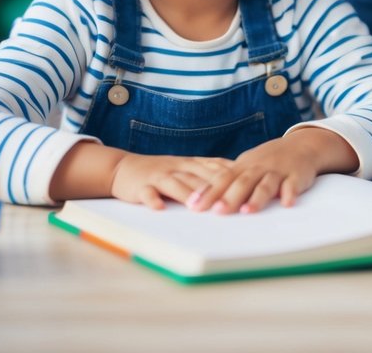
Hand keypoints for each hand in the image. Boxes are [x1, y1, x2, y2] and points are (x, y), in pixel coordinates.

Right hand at [109, 152, 233, 209]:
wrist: (123, 167)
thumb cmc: (162, 171)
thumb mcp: (186, 167)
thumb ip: (209, 172)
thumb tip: (239, 180)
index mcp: (190, 163)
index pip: (214, 167)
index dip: (231, 175)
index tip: (248, 183)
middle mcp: (177, 167)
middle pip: (198, 177)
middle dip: (214, 188)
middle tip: (230, 201)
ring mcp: (159, 176)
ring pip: (175, 184)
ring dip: (186, 194)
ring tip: (197, 207)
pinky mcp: (140, 186)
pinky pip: (147, 193)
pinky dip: (153, 200)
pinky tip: (159, 208)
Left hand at [185, 127, 357, 214]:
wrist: (301, 145)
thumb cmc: (268, 160)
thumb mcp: (247, 166)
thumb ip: (228, 181)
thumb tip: (200, 199)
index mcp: (244, 166)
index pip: (223, 179)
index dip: (210, 192)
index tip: (195, 206)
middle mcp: (260, 168)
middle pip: (243, 182)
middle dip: (230, 197)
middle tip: (218, 212)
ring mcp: (279, 171)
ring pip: (266, 184)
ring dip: (257, 198)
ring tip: (247, 211)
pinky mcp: (297, 176)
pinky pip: (293, 184)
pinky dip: (290, 193)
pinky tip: (287, 203)